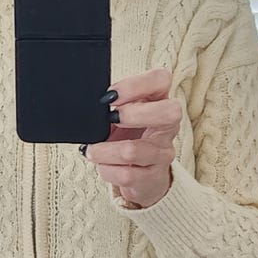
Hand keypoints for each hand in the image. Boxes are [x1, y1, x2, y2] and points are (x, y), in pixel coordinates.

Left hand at [82, 68, 181, 208]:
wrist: (141, 177)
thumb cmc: (130, 139)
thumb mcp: (122, 117)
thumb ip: (113, 107)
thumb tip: (89, 109)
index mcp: (159, 102)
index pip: (161, 80)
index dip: (136, 85)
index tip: (110, 96)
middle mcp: (167, 126)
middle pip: (169, 112)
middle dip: (134, 114)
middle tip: (110, 119)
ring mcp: (163, 153)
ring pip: (134, 150)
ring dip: (104, 151)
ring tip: (92, 150)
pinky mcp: (154, 178)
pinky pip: (127, 175)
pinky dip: (107, 170)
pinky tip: (102, 166)